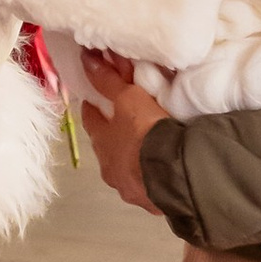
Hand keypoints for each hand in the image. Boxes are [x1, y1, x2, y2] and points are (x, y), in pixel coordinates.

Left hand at [82, 50, 169, 214]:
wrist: (173, 173)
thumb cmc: (146, 133)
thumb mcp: (129, 99)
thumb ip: (109, 80)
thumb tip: (86, 58)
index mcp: (102, 143)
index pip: (91, 121)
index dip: (93, 109)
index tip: (96, 101)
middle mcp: (110, 170)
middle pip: (109, 149)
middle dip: (116, 138)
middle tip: (128, 126)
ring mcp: (129, 189)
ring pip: (128, 171)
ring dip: (134, 161)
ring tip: (151, 151)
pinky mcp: (151, 202)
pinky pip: (149, 188)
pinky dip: (153, 178)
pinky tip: (165, 173)